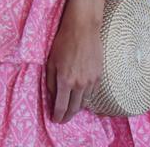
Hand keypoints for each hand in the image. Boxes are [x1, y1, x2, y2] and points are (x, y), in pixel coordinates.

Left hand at [45, 8, 102, 122]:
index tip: (55, 120)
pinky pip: (92, 92)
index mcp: (65, 80)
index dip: (58, 115)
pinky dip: (85, 96)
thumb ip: (50, 80)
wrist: (83, 29)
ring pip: (84, 101)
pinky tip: (81, 95)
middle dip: (68, 116)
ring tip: (70, 108)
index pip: (61, 106)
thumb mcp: (50, 61)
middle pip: (74, 108)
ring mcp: (91, 81)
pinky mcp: (99, 76)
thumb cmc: (63, 42)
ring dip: (77, 107)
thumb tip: (51, 95)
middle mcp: (80, 84)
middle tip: (62, 119)